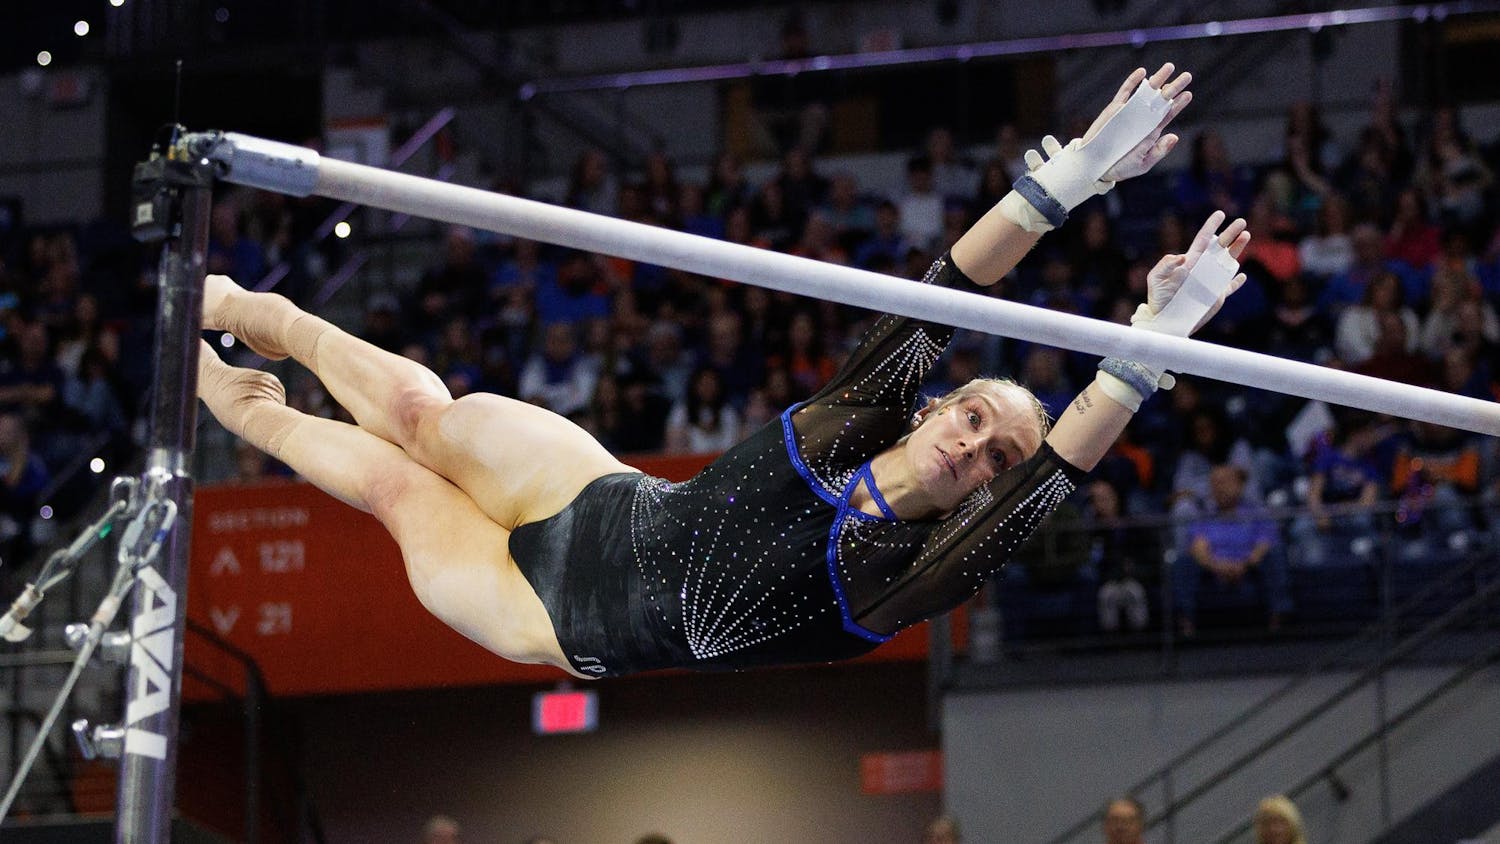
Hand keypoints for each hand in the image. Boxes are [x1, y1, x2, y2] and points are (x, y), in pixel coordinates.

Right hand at [1020, 64, 1189, 211]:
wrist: (1096, 167)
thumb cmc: (1121, 167)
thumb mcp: (1142, 164)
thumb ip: (1158, 151)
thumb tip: (1174, 137)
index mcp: (1151, 132)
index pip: (1168, 114)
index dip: (1178, 104)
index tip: (1187, 94)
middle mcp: (1143, 119)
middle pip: (1161, 100)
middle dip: (1174, 87)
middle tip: (1187, 76)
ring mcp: (1129, 112)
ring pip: (1146, 92)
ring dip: (1157, 79)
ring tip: (1169, 67)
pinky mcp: (1115, 109)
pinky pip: (1125, 93)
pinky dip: (1132, 82)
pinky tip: (1142, 73)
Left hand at [1135, 211, 1249, 334]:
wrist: (1165, 319)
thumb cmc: (1158, 298)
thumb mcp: (1155, 278)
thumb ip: (1165, 265)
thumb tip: (1183, 258)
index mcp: (1190, 262)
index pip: (1203, 240)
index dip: (1211, 226)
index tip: (1220, 213)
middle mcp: (1202, 269)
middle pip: (1220, 247)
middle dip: (1230, 233)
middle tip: (1241, 221)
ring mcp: (1211, 282)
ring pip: (1228, 262)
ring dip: (1238, 249)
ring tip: (1246, 235)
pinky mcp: (1216, 296)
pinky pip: (1230, 287)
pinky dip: (1237, 282)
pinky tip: (1243, 276)